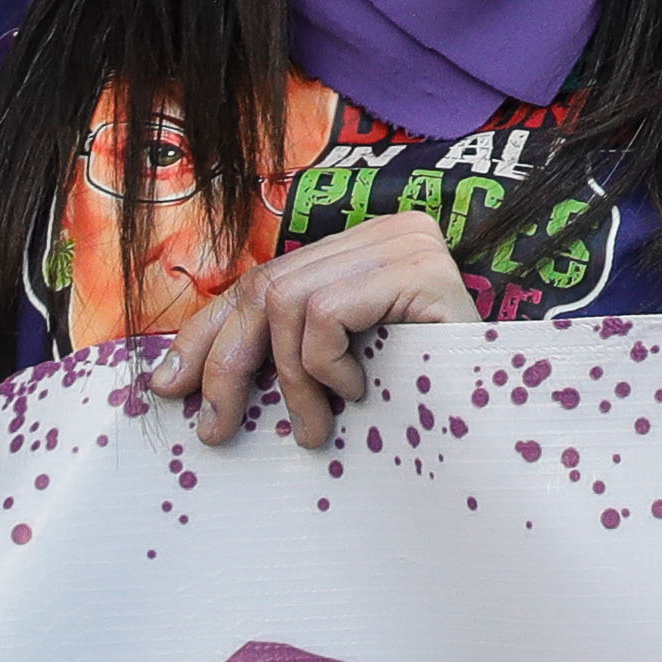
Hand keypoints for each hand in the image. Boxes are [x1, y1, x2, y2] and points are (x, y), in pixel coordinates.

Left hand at [145, 208, 471, 449]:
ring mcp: (407, 243)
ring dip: (289, 380)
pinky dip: (325, 365)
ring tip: (313, 428)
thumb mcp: (332, 371)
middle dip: (226, 362)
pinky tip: (359, 392)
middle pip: (266, 286)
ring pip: (288, 301)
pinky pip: (326, 314)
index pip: (265, 279)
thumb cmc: (416, 401)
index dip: (206, 333)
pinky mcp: (421, 269)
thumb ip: (279, 353)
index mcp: (363, 249)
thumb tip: (170, 376)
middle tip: (216, 429)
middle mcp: (386, 231)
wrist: (495, 423)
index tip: (166, 386)